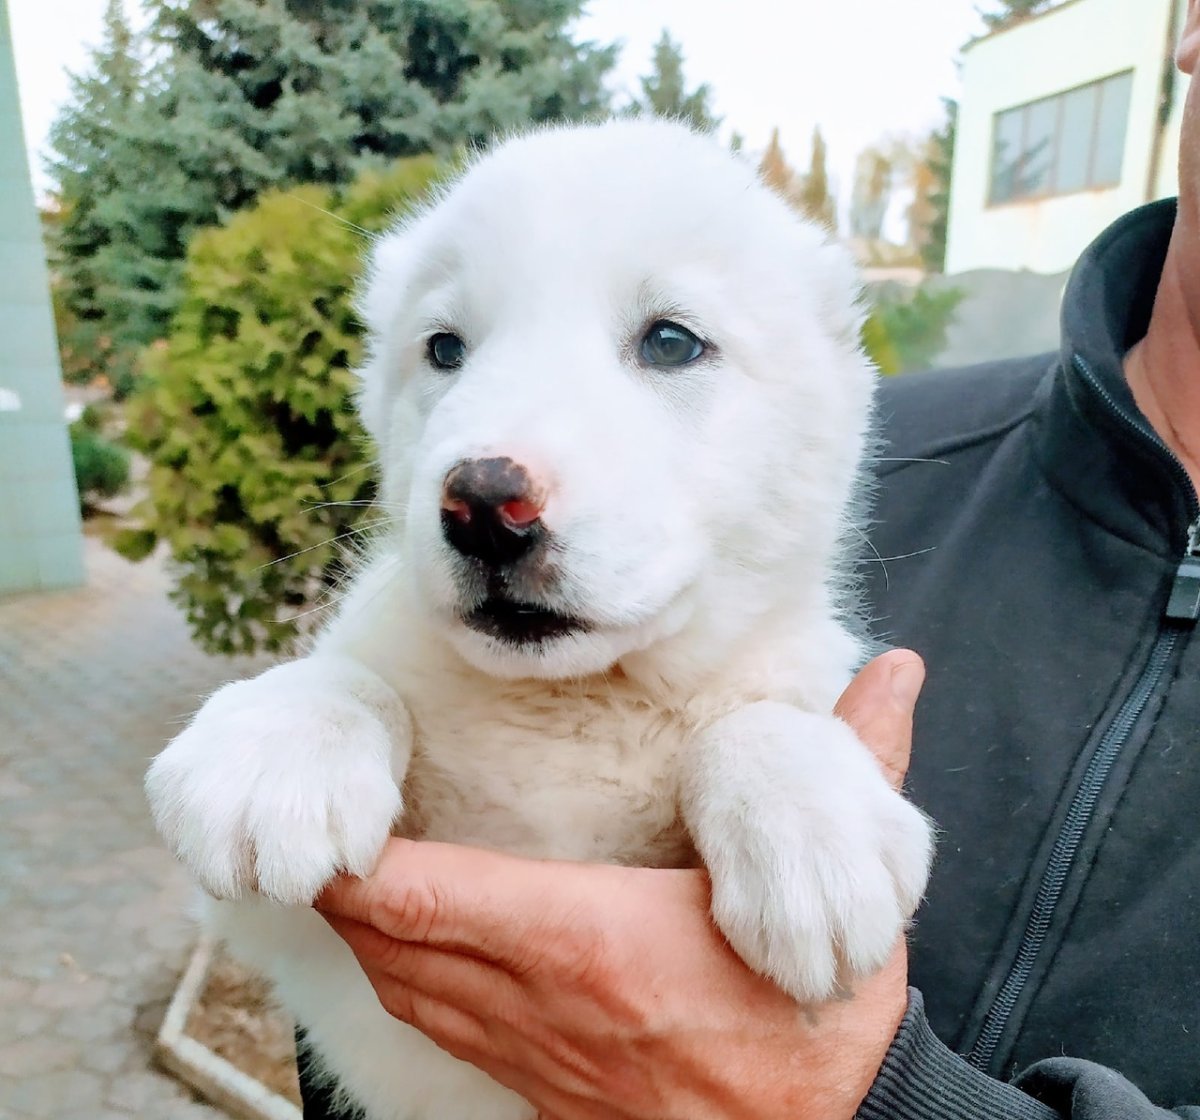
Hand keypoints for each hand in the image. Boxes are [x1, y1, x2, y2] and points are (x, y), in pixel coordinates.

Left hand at [315, 649, 924, 1119]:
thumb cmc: (817, 1020)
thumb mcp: (833, 887)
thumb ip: (858, 764)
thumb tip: (899, 668)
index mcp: (598, 943)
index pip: (438, 899)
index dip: (368, 869)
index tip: (336, 826)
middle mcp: (547, 1004)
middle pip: (401, 947)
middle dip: (350, 896)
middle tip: (317, 836)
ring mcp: (538, 1059)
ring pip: (412, 996)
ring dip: (372, 941)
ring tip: (348, 884)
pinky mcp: (546, 1095)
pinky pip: (447, 1034)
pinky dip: (412, 986)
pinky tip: (408, 959)